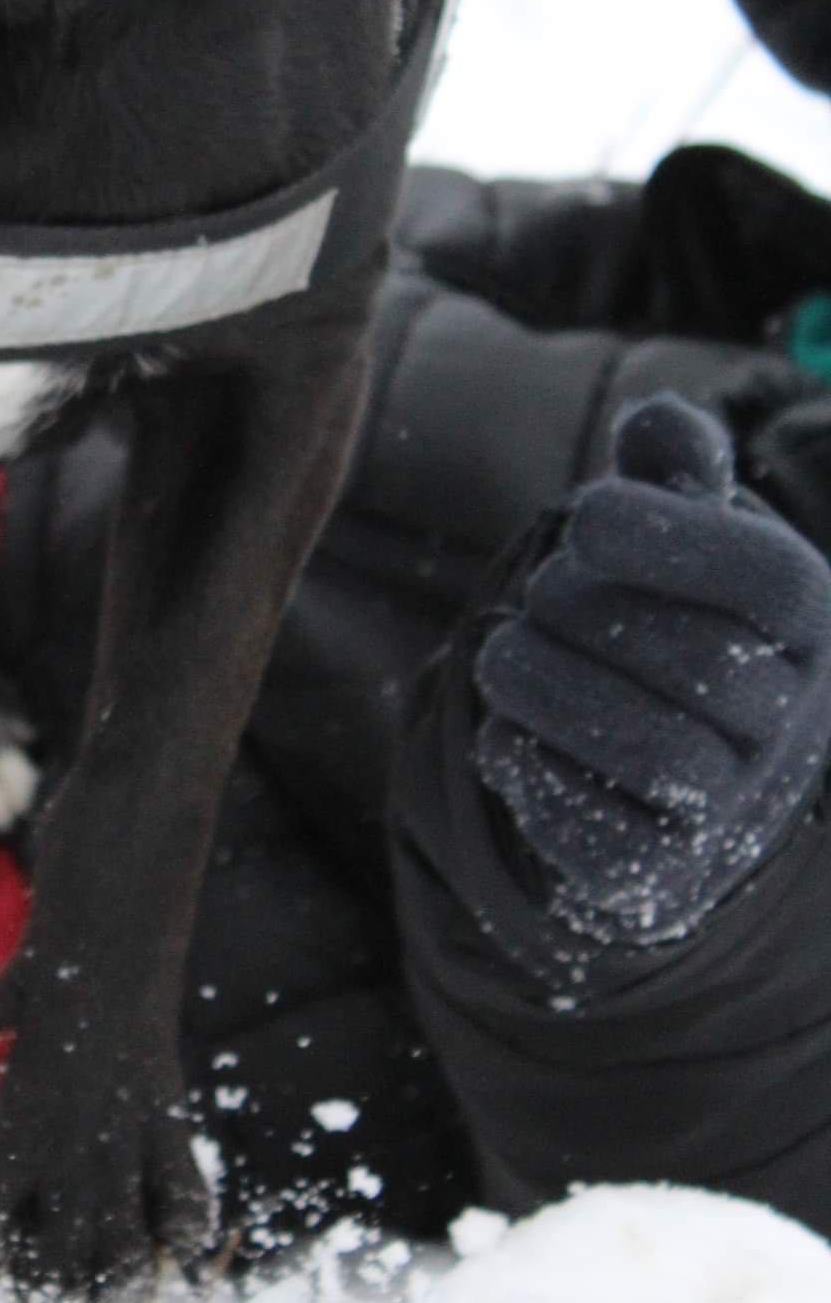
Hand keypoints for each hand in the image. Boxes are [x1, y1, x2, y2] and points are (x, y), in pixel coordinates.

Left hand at [474, 393, 830, 942]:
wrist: (678, 770)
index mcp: (810, 625)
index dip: (669, 539)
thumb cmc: (674, 613)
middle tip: (536, 594)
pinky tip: (510, 734)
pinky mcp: (662, 877)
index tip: (583, 518)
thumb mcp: (682, 527)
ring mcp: (734, 810)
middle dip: (586, 611)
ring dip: (550, 691)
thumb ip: (672, 465)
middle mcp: (791, 725)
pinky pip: (603, 840)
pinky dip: (536, 775)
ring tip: (501, 653)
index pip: (774, 581)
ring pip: (656, 755)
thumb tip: (659, 424)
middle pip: (703, 664)